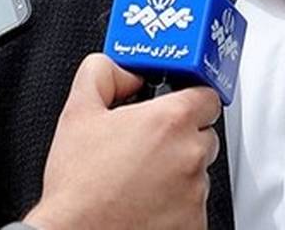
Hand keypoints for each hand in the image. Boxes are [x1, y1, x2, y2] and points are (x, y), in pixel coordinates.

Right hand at [24, 54, 220, 229]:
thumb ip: (102, 72)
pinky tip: (148, 202)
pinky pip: (195, 205)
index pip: (207, 96)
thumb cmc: (79, 186)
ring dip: (180, 171)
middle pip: (205, 133)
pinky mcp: (194, 223)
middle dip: (182, 136)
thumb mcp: (78, 111)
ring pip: (199, 171)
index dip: (188, 99)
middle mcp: (190, 154)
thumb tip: (125, 69)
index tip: (175, 105)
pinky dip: (178, 203)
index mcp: (170, 120)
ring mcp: (195, 192)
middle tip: (149, 145)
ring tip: (142, 178)